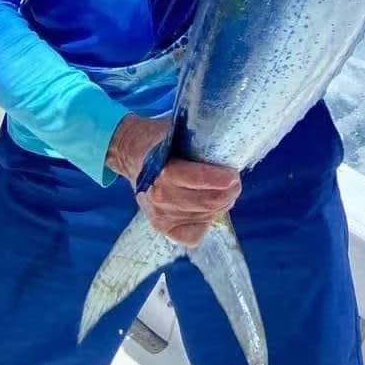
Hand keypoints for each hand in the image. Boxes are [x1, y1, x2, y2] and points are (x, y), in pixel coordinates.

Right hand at [106, 114, 241, 247]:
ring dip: (221, 206)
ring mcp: (160, 216)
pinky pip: (193, 236)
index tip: (233, 174)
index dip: (223, 179)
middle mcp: (161, 197)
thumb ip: (197, 136)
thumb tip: (226, 138)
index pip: (201, 180)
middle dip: (229, 193)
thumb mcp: (175, 129)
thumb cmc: (158, 138)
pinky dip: (205, 223)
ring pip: (205, 217)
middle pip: (209, 202)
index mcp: (164, 171)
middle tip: (235, 183)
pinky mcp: (161, 227)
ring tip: (225, 194)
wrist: (130, 153)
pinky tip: (206, 210)